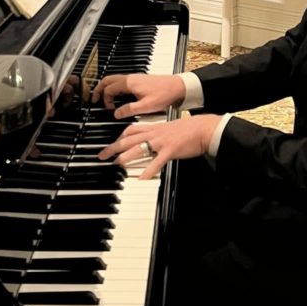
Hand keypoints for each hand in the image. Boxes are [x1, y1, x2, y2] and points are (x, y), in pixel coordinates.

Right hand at [91, 73, 185, 118]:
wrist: (178, 87)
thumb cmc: (165, 94)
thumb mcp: (146, 106)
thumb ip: (129, 110)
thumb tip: (116, 113)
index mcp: (129, 83)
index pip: (109, 89)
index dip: (105, 100)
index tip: (109, 109)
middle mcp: (130, 78)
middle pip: (107, 79)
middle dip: (99, 89)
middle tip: (94, 99)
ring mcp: (134, 78)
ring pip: (114, 79)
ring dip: (107, 87)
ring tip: (104, 98)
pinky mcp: (138, 80)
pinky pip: (121, 81)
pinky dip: (115, 87)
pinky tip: (118, 96)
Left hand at [98, 114, 221, 179]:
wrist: (203, 128)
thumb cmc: (190, 128)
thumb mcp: (169, 127)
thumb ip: (158, 133)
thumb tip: (151, 141)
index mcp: (154, 127)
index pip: (131, 130)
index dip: (119, 137)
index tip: (112, 143)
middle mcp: (155, 133)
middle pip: (129, 139)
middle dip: (114, 147)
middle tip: (103, 155)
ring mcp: (161, 142)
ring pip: (139, 148)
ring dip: (126, 157)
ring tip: (117, 164)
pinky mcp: (170, 150)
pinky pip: (157, 162)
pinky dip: (148, 170)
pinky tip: (142, 178)